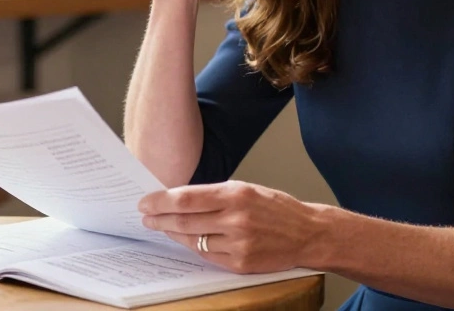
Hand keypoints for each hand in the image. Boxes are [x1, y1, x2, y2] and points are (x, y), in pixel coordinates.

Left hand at [139, 181, 326, 273]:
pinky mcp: (241, 263)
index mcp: (236, 194)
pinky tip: (185, 240)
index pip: (186, 198)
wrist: (307, 233)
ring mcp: (238, 244)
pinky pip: (207, 256)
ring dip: (173, 234)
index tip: (145, 202)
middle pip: (184, 220)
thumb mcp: (247, 189)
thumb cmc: (276, 208)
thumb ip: (215, 194)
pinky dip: (194, 247)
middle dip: (160, 219)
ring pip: (193, 240)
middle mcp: (236, 219)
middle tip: (146, 217)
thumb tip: (179, 199)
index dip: (160, 201)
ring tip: (162, 228)